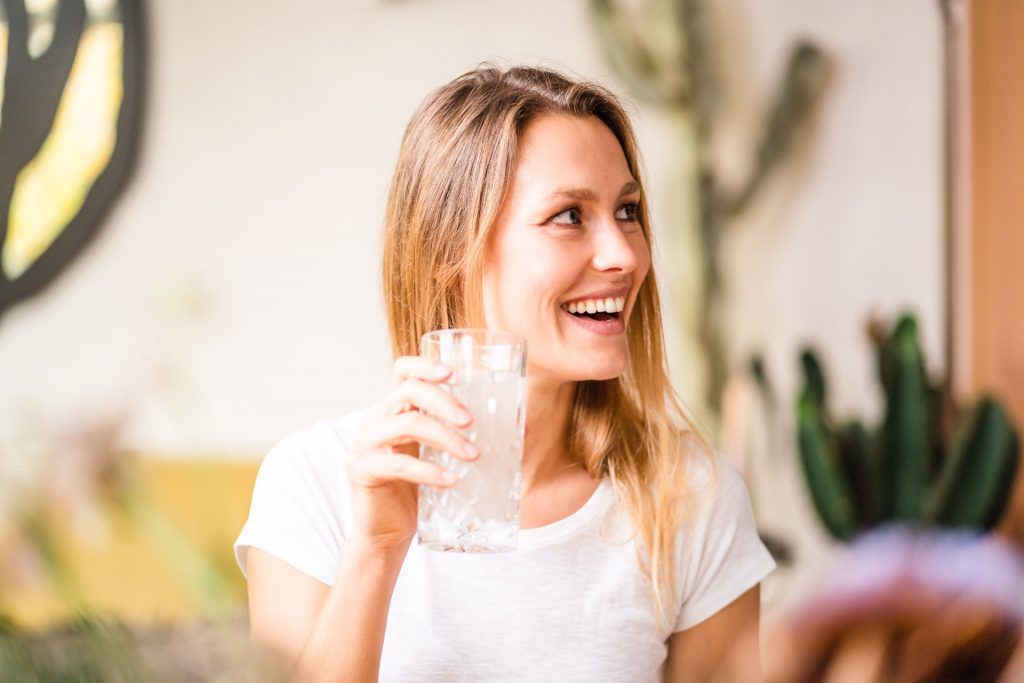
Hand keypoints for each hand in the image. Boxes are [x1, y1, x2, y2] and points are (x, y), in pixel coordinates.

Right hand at [346, 356, 477, 552]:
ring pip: (407, 424)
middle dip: (444, 402)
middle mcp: (376, 419)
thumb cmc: (417, 492)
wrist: (386, 534)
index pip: (403, 371)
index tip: (451, 373)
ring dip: (446, 437)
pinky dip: (429, 471)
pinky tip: (451, 480)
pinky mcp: (363, 470)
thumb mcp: (440, 457)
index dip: (424, 365)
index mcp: (394, 409)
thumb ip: (466, 438)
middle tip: (472, 422)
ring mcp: (366, 443)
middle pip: (408, 391)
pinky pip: (398, 465)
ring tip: (473, 455)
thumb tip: (523, 429)